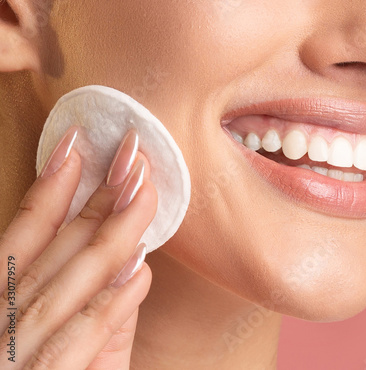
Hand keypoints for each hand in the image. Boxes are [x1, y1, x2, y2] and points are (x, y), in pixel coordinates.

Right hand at [1, 127, 156, 368]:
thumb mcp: (75, 358)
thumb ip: (100, 322)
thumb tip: (138, 271)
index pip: (20, 240)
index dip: (49, 191)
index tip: (78, 145)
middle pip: (50, 254)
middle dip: (97, 199)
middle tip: (134, 152)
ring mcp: (13, 354)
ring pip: (64, 288)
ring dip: (109, 236)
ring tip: (143, 190)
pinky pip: (72, 345)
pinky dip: (105, 308)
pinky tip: (135, 273)